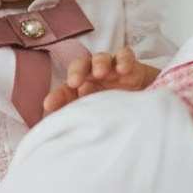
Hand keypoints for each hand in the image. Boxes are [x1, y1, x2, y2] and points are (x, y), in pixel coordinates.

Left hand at [43, 46, 159, 113]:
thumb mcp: (97, 119)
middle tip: (74, 82)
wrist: (144, 108)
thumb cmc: (115, 113)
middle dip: (76, 71)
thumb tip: (61, 136)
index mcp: (82, 90)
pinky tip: (123, 69)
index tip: (49, 105)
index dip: (57, 96)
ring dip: (99, 63)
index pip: (65, 89)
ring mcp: (113, 70)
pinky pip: (125, 55)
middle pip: (80, 66)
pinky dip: (123, 59)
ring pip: (101, 58)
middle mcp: (95, 77)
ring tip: (100, 72)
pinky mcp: (132, 67)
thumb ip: (81, 122)